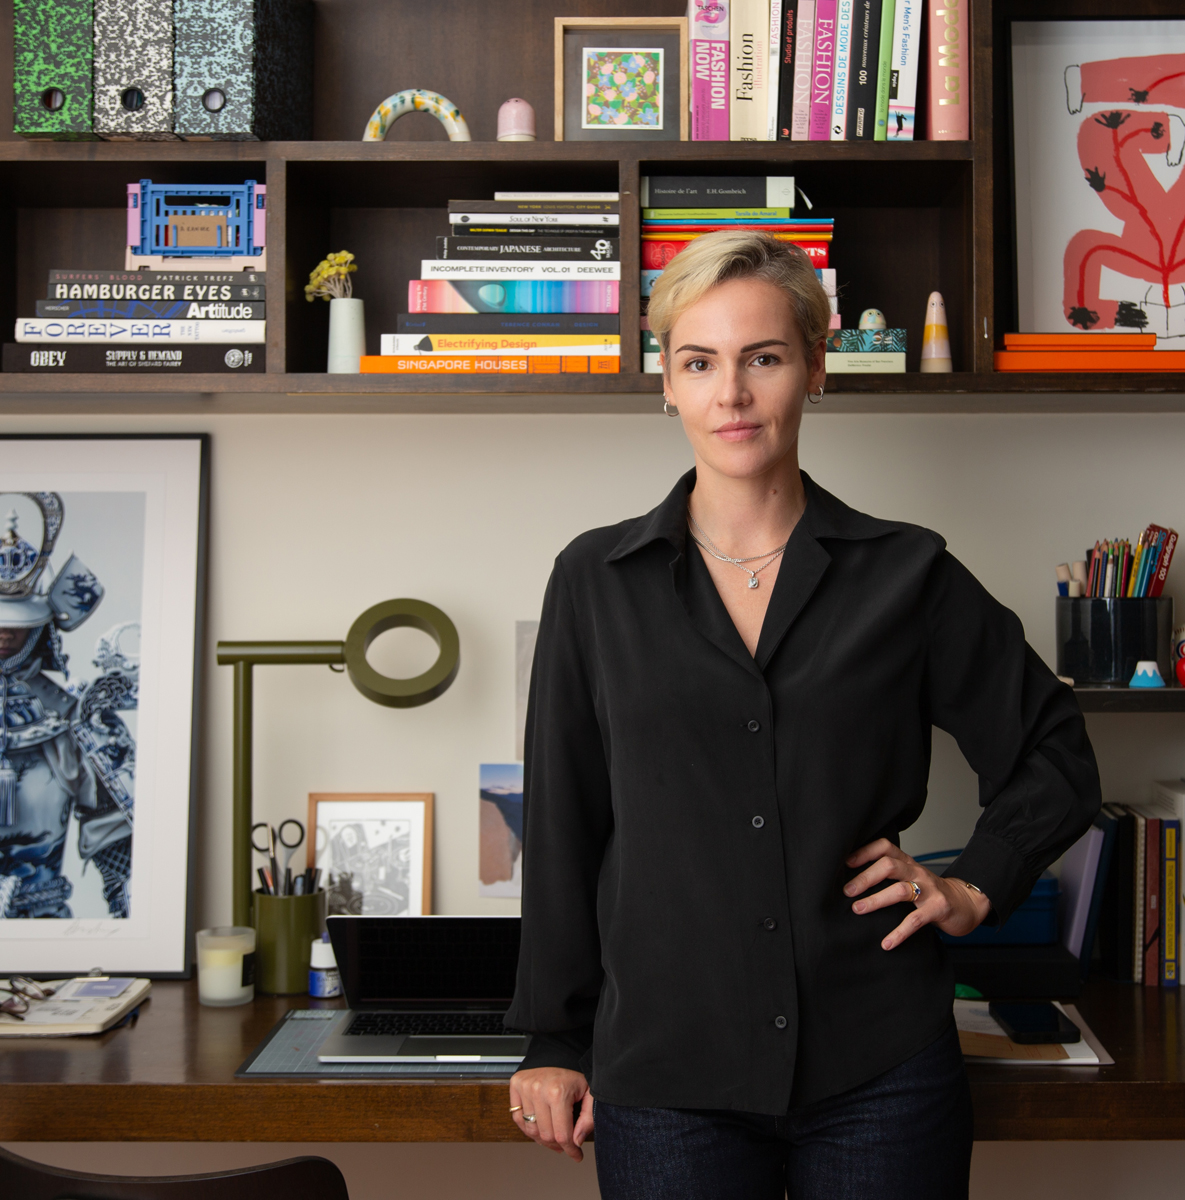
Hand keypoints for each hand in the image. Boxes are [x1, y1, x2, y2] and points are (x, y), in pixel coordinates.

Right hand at [508, 1067, 593, 1160]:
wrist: (559, 1054)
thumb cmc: (574, 1077)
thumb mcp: (589, 1095)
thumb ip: (588, 1118)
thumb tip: (576, 1141)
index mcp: (558, 1092)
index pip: (562, 1135)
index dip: (571, 1150)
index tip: (576, 1155)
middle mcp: (538, 1089)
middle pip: (546, 1135)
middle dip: (558, 1145)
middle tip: (567, 1144)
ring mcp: (524, 1086)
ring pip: (531, 1130)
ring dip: (543, 1139)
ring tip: (554, 1137)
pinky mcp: (515, 1085)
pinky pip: (518, 1119)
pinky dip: (528, 1129)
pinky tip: (540, 1128)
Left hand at [844, 838, 991, 950]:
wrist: (966, 903)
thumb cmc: (930, 891)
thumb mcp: (910, 877)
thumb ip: (890, 875)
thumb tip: (853, 882)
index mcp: (908, 863)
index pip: (885, 848)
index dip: (864, 852)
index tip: (845, 863)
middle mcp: (917, 872)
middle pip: (889, 866)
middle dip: (866, 877)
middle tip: (847, 891)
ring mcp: (929, 890)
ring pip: (900, 890)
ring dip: (876, 900)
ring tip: (858, 909)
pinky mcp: (938, 909)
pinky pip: (915, 920)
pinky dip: (899, 932)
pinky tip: (887, 943)